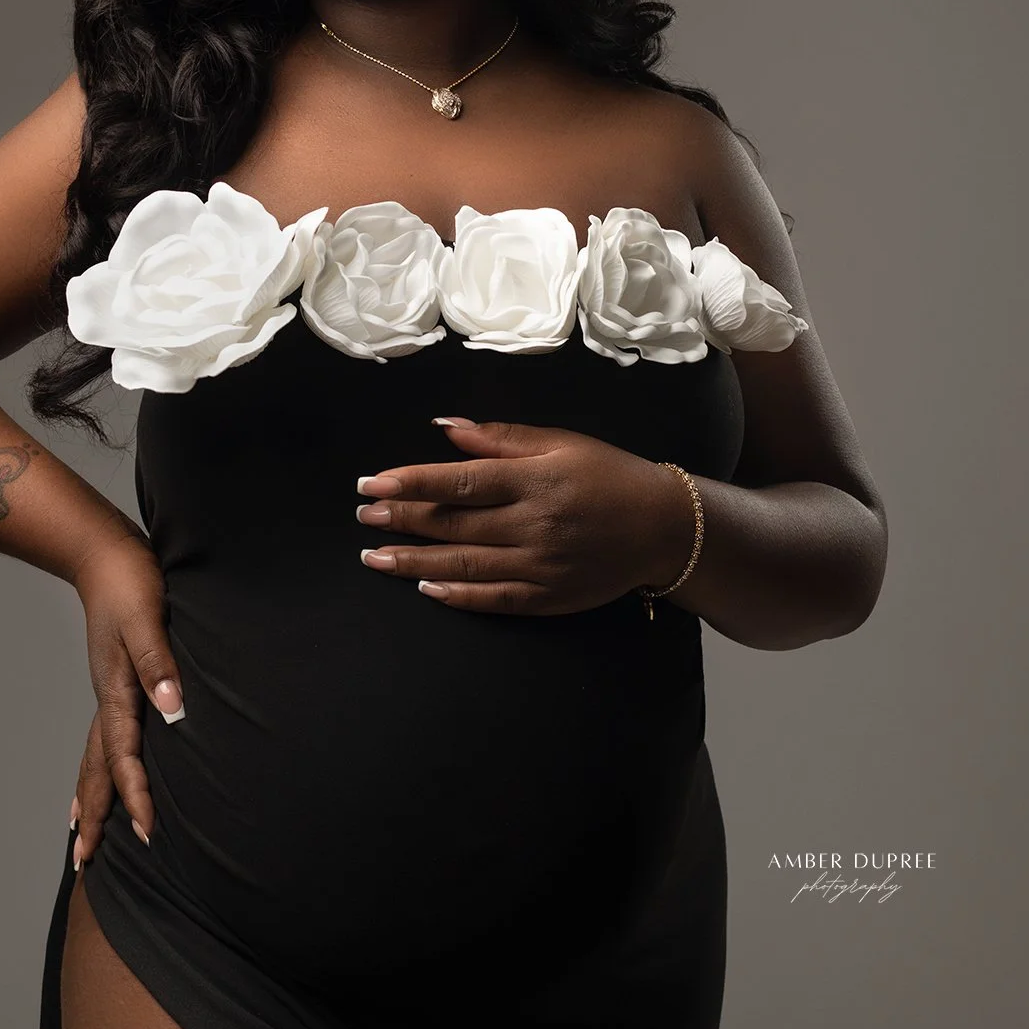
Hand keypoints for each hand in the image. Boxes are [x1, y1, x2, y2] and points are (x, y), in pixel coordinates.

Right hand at [69, 534, 181, 868]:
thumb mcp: (148, 618)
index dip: (136, 796)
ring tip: (81, 833)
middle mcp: (108, 698)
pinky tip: (99, 772)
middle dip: (96, 814)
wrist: (104, 552)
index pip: (124, 756)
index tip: (145, 833)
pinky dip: (97, 765)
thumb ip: (159, 663)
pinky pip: (103, 737)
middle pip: (96, 768)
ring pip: (94, 756)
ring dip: (90, 796)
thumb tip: (172, 709)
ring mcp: (107, 691)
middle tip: (84, 862)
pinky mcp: (115, 681)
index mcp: (117, 690)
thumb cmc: (131, 580)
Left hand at [354, 416, 695, 614]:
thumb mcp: (562, 442)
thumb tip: (446, 428)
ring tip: (374, 556)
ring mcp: (541, 565)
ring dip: (414, 561)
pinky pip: (494, 599)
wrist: (666, 528)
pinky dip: (457, 595)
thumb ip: (501, 438)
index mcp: (534, 480)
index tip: (370, 485)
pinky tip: (425, 587)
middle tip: (363, 518)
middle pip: (454, 524)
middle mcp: (534, 524)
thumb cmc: (609, 475)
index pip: (459, 482)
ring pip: (464, 565)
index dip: (410, 483)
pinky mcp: (549, 597)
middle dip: (402, 521)